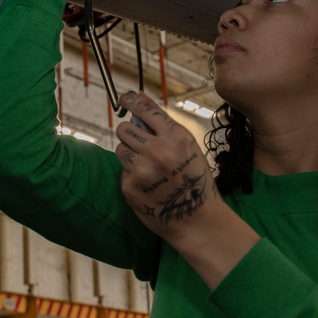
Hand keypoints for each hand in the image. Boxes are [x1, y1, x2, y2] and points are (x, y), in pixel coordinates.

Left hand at [115, 92, 223, 241]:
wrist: (198, 220)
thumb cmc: (195, 180)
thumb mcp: (188, 147)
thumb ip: (164, 125)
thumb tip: (138, 98)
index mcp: (176, 136)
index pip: (146, 110)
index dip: (132, 101)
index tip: (124, 98)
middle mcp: (158, 150)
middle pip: (124, 128)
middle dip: (129, 134)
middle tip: (139, 144)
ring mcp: (142, 169)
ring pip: (120, 149)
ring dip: (129, 155)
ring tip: (147, 168)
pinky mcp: (130, 187)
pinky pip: (123, 171)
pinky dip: (132, 176)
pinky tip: (148, 186)